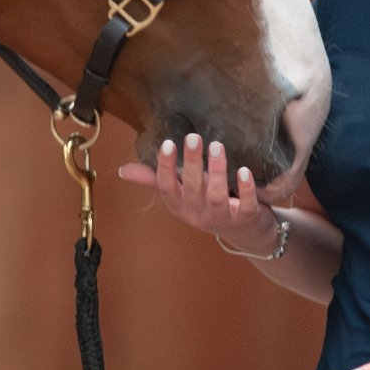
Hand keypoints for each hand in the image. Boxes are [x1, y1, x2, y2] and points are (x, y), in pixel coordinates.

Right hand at [113, 133, 276, 252]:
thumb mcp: (180, 195)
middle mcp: (197, 213)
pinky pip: (245, 206)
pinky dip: (245, 190)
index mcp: (179, 205)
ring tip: (217, 147)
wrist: (245, 232)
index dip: (165, 167)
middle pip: (192, 189)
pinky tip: (244, 171)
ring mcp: (222, 217)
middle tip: (193, 137)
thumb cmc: (208, 206)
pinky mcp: (246, 219)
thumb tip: (124, 170)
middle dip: (191, 163)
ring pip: (216, 196)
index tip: (168, 144)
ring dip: (216, 172)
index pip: (167, 188)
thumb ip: (155, 180)